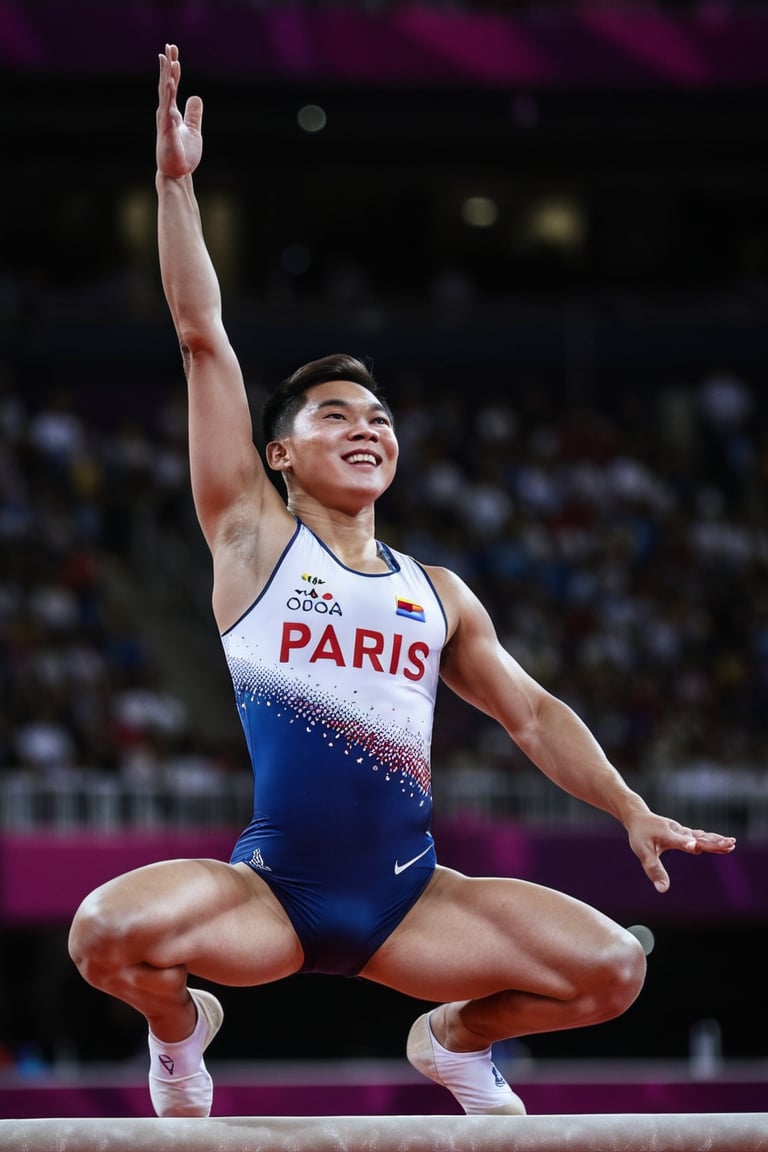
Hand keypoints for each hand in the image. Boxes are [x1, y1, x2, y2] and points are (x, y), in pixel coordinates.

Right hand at [156, 43, 202, 178]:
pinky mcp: (166, 130)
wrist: (178, 174)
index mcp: (171, 112)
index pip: (172, 86)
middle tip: (169, 46)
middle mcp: (166, 113)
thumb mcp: (193, 130)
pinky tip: (171, 82)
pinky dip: (169, 95)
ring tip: (168, 59)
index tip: (174, 52)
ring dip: (167, 75)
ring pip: (165, 93)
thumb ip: (193, 114)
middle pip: (166, 84)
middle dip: (167, 66)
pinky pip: (167, 108)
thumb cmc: (183, 155)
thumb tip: (196, 97)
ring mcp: (164, 121)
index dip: (173, 69)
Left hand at [626, 811, 735, 892]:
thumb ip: (654, 870)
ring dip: (716, 840)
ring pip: (702, 836)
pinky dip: (712, 839)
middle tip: (729, 844)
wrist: (639, 817)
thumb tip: (663, 889)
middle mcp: (678, 831)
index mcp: (667, 835)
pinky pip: (701, 836)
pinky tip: (722, 842)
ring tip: (732, 844)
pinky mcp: (684, 832)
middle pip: (697, 837)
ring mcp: (682, 831)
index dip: (688, 844)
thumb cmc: (640, 836)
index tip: (697, 847)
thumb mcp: (643, 853)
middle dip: (712, 842)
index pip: (680, 841)